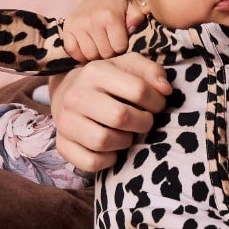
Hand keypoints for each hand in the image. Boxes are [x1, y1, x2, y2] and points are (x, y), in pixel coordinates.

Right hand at [47, 50, 170, 173]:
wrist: (68, 92)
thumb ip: (151, 71)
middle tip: (145, 121)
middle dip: (142, 123)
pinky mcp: (62, 144)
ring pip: (103, 141)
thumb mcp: (129, 66)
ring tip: (127, 133)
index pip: (138, 90)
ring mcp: (65, 121)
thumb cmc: (108, 80)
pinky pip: (91, 162)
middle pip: (120, 117)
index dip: (157, 102)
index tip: (157, 105)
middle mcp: (76, 96)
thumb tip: (165, 90)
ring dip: (125, 141)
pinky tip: (113, 149)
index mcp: (95, 72)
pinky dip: (108, 160)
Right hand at [62, 0, 145, 61]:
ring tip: (100, 46)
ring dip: (96, 54)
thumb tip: (132, 29)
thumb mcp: (132, 8)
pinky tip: (87, 47)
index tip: (120, 42)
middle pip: (104, 53)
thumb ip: (137, 18)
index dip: (122, 48)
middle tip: (110, 45)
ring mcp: (77, 25)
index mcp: (110, 16)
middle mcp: (92, 20)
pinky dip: (80, 54)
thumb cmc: (117, 5)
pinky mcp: (67, 28)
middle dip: (110, 52)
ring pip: (89, 55)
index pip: (119, 47)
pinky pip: (72, 51)